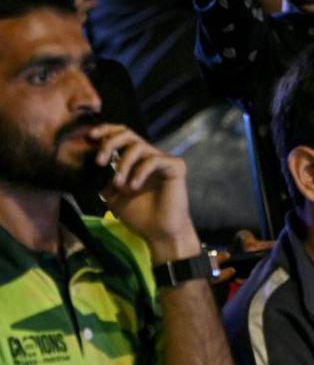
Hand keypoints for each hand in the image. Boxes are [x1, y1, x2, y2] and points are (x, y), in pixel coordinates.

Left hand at [91, 124, 198, 262]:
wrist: (159, 233)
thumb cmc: (139, 216)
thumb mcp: (112, 195)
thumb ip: (103, 179)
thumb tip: (87, 165)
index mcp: (134, 160)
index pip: (120, 135)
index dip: (105, 131)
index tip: (90, 138)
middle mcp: (148, 156)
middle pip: (128, 133)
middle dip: (110, 144)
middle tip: (100, 162)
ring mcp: (163, 161)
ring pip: (139, 146)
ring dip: (123, 164)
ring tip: (118, 185)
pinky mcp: (176, 167)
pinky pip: (154, 160)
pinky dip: (139, 172)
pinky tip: (134, 187)